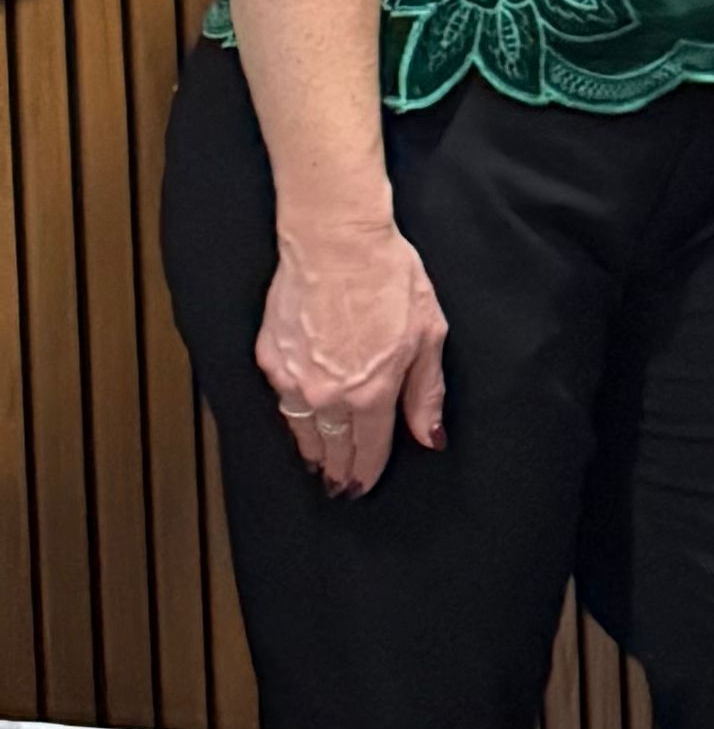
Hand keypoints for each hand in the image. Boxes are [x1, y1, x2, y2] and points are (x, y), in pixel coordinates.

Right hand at [257, 223, 448, 497]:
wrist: (335, 241)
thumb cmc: (387, 276)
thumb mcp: (428, 333)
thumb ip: (426, 391)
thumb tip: (428, 436)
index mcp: (371, 392)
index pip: (369, 449)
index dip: (368, 472)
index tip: (363, 487)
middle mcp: (328, 395)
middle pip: (333, 447)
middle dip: (339, 470)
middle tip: (339, 487)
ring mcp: (293, 379)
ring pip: (301, 432)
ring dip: (312, 452)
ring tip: (318, 464)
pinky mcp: (270, 358)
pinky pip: (281, 401)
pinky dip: (291, 416)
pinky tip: (297, 420)